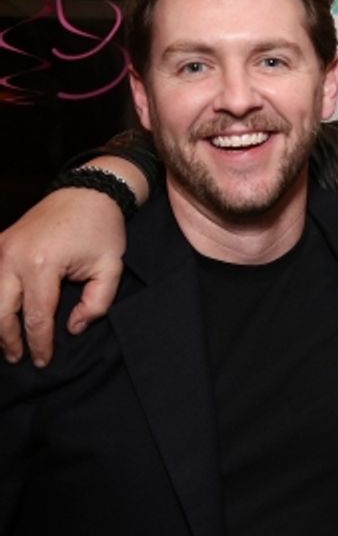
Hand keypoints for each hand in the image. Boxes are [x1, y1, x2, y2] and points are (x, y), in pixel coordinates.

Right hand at [0, 188, 125, 366]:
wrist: (87, 193)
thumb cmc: (102, 230)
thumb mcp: (110, 268)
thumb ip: (96, 304)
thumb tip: (72, 329)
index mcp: (42, 265)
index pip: (37, 316)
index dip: (39, 343)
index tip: (43, 360)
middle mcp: (13, 256)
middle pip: (1, 311)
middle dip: (8, 339)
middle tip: (17, 358)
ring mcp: (1, 248)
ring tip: (6, 342)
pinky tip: (0, 314)